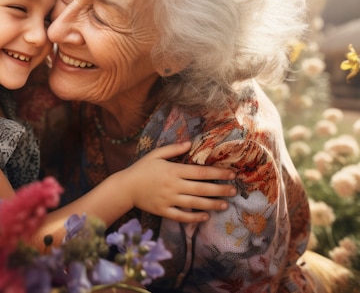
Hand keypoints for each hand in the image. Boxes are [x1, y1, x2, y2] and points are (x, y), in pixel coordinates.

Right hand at [121, 141, 236, 221]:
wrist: (125, 188)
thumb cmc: (141, 169)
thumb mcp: (155, 154)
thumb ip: (173, 149)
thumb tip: (190, 143)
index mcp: (173, 170)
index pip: (200, 172)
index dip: (218, 173)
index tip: (232, 174)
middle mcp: (173, 186)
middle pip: (201, 188)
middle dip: (220, 190)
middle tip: (234, 191)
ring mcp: (169, 200)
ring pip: (195, 203)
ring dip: (212, 204)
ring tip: (225, 204)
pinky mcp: (164, 211)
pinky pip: (182, 216)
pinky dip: (194, 217)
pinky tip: (205, 216)